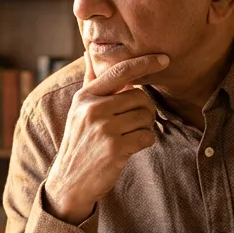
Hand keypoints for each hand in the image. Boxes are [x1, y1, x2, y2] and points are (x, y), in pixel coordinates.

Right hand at [44, 53, 168, 223]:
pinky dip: (145, 141)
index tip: (163, 58)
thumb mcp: (78, 109)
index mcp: (85, 96)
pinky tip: (131, 147)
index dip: (144, 63)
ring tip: (130, 135)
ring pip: (146, 116)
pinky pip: (147, 136)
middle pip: (140, 96)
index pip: (120, 72)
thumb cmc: (80, 141)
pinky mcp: (115, 148)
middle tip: (135, 121)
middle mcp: (93, 109)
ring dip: (145, 126)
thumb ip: (89, 81)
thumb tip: (88, 52)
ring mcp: (104, 129)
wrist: (70, 180)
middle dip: (144, 109)